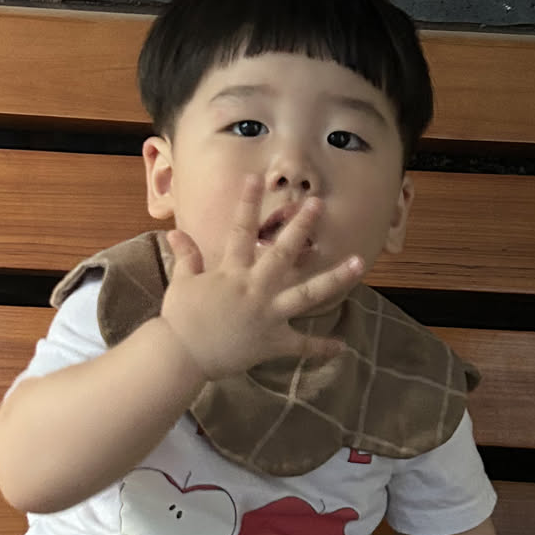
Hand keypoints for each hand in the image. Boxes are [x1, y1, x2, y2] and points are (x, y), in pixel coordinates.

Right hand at [160, 174, 364, 382]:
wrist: (181, 355)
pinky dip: (322, 348)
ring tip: (359, 263)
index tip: (256, 179)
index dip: (247, 203)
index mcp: (232, 272)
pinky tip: (342, 347)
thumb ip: (187, 257)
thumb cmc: (180, 319)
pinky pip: (302, 345)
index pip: (240, 231)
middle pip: (283, 253)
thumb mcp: (182, 283)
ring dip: (335, 278)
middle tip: (319, 205)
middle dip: (301, 227)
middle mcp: (255, 288)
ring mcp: (268, 315)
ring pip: (308, 294)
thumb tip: (174, 233)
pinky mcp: (273, 342)